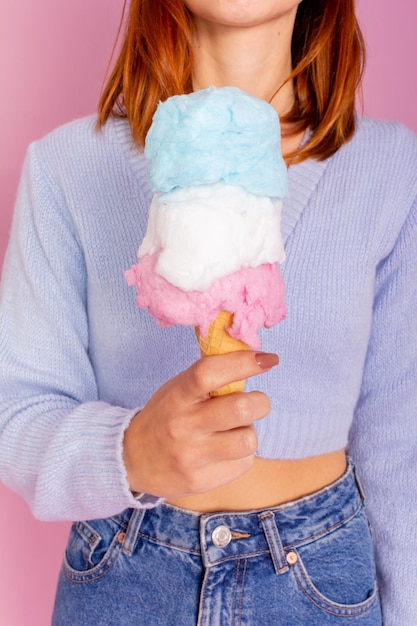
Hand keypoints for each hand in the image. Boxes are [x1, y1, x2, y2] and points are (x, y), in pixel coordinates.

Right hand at [123, 351, 277, 498]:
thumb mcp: (177, 390)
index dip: (243, 362)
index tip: (266, 359)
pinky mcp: (200, 481)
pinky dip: (241, 455)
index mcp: (177, 396)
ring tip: (235, 430)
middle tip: (255, 403)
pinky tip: (225, 451)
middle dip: (259, 402)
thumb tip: (255, 359)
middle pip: (240, 409)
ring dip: (249, 431)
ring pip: (248, 440)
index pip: (209, 373)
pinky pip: (244, 464)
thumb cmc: (164, 416)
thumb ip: (209, 378)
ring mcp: (191, 456)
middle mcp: (183, 426)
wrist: (131, 460)